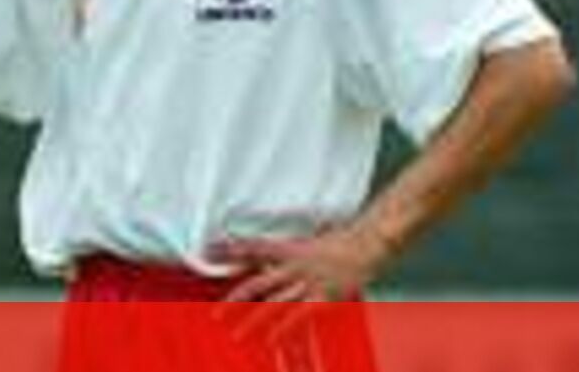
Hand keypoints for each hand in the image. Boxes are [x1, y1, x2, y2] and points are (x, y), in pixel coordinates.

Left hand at [207, 224, 390, 342]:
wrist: (370, 241)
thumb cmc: (344, 240)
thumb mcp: (312, 238)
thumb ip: (294, 246)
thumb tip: (281, 247)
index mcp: (291, 248)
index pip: (254, 248)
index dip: (230, 249)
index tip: (209, 251)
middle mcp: (295, 265)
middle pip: (259, 282)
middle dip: (237, 298)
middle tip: (217, 313)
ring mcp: (309, 282)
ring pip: (275, 303)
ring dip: (254, 320)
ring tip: (237, 334)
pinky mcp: (324, 296)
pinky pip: (300, 315)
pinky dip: (285, 329)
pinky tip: (272, 340)